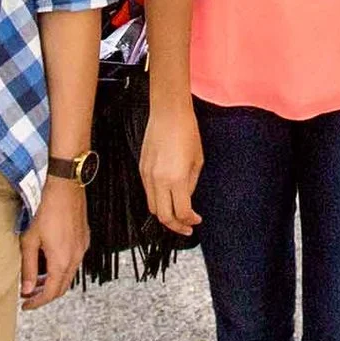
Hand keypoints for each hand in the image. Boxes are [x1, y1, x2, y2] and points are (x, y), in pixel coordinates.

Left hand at [19, 180, 86, 308]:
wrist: (66, 187)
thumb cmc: (46, 210)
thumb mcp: (30, 240)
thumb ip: (28, 268)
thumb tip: (27, 289)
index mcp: (61, 262)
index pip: (51, 293)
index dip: (37, 302)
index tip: (26, 305)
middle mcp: (75, 258)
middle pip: (62, 287)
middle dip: (45, 294)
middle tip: (29, 294)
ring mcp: (82, 248)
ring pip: (69, 275)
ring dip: (54, 281)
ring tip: (37, 278)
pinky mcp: (84, 239)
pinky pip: (74, 261)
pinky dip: (62, 268)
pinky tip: (50, 260)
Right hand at [138, 103, 202, 236]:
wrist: (168, 113)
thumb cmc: (188, 132)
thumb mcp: (197, 161)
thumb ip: (191, 184)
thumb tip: (187, 199)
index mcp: (176, 179)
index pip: (181, 212)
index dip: (189, 221)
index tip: (197, 221)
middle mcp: (158, 180)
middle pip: (163, 216)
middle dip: (176, 226)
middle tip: (187, 227)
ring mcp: (147, 175)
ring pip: (152, 207)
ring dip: (165, 215)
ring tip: (178, 214)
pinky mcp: (141, 169)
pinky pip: (148, 193)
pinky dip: (158, 201)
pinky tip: (168, 198)